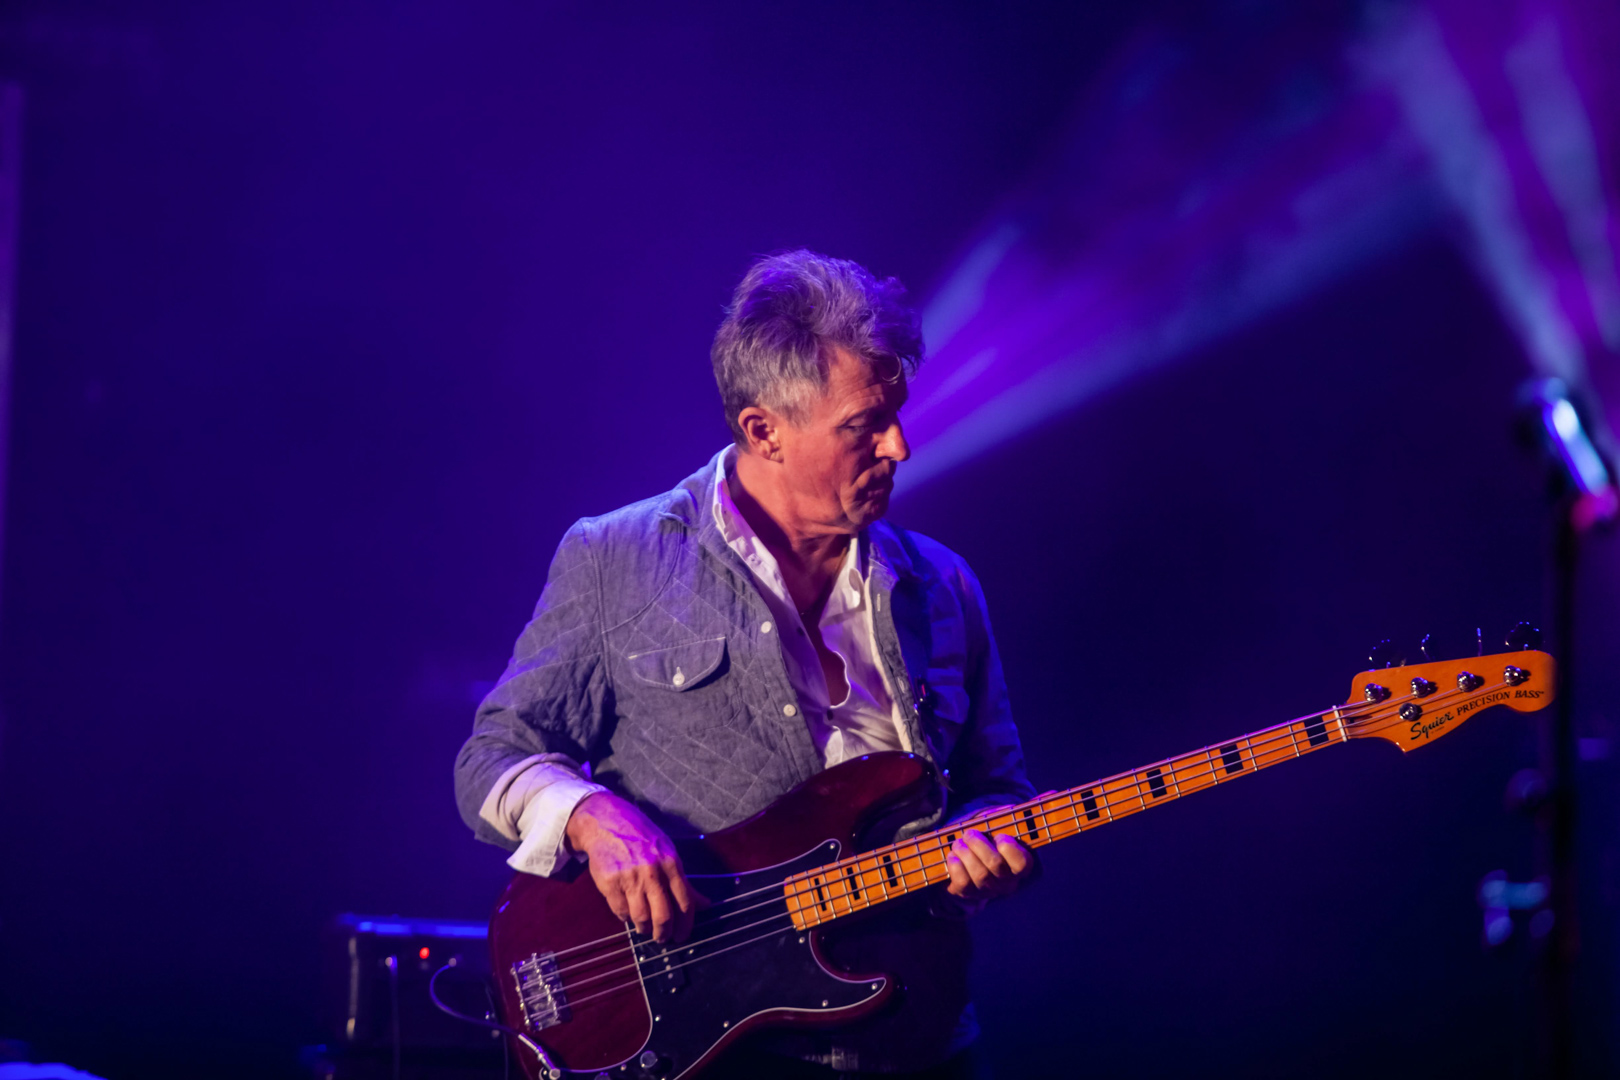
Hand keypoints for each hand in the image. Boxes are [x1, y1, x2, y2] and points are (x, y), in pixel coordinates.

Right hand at [564, 791, 705, 942]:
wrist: (606, 822)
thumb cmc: (641, 838)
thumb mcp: (668, 852)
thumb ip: (685, 881)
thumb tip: (705, 904)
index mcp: (671, 864)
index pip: (685, 903)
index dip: (685, 925)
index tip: (682, 936)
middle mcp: (652, 872)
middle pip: (663, 916)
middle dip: (664, 934)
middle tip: (663, 938)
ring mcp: (629, 878)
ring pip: (641, 918)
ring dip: (645, 929)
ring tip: (645, 928)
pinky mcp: (609, 884)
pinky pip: (621, 911)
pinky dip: (626, 917)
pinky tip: (629, 912)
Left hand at [944, 820, 1037, 911]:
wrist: (970, 864)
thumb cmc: (987, 841)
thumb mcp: (998, 830)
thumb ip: (1007, 819)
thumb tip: (1030, 798)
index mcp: (1019, 867)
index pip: (1022, 863)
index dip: (1009, 847)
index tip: (998, 836)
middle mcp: (1007, 883)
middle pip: (995, 864)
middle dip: (978, 844)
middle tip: (969, 834)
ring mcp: (988, 891)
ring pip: (979, 874)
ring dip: (965, 853)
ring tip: (958, 843)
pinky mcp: (969, 894)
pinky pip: (963, 883)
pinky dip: (955, 866)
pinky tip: (953, 856)